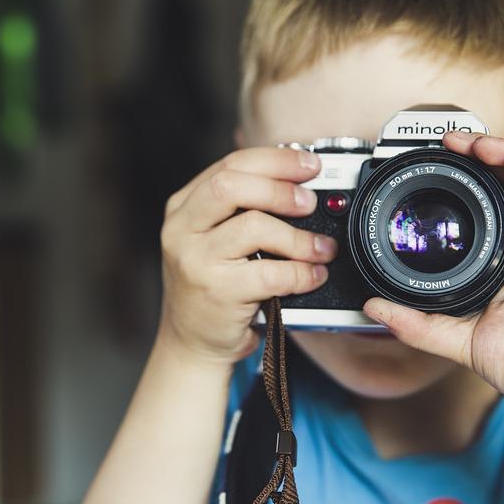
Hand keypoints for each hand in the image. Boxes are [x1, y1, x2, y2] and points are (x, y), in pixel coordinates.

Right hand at [157, 147, 336, 367]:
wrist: (191, 342)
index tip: (308, 164)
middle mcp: (182, 230)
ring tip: (320, 248)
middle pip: (232, 185)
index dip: (274, 160)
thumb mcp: (213, 239)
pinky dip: (301, 272)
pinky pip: (270, 273)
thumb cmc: (211, 287)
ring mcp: (196, 261)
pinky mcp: (217, 292)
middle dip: (281, 188)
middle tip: (310, 202)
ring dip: (298, 236)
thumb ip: (241, 209)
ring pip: (254, 226)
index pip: (229, 165)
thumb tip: (298, 182)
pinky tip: (312, 275)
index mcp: (183, 207)